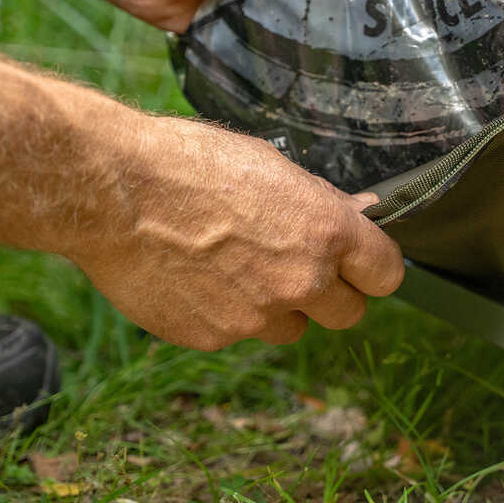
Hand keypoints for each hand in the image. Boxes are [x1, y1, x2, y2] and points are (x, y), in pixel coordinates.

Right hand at [73, 114, 404, 349]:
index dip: (373, 268)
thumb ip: (320, 203)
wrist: (115, 192)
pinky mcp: (214, 338)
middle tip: (297, 269)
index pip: (388, 274)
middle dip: (330, 295)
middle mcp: (302, 281)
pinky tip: (196, 279)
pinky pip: (237, 334)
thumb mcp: (271, 166)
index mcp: (327, 232)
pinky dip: (226, 315)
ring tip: (235, 268)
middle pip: (349, 314)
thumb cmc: (192, 164)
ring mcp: (257, 317)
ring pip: (291, 329)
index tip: (359, 265)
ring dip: (277, 308)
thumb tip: (358, 214)